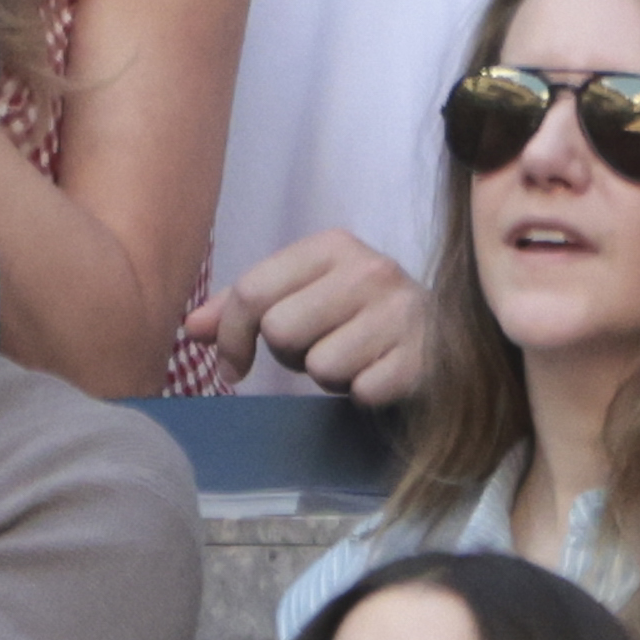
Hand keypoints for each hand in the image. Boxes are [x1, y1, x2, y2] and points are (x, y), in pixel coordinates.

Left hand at [188, 230, 437, 404]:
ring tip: (355, 359)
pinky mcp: (421, 358)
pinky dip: (363, 392)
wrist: (448, 335)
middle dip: (291, 354)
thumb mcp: (304, 294)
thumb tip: (191, 329)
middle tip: (319, 348)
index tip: (232, 366)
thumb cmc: (360, 315)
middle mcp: (371, 269)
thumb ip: (246, 306)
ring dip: (330, 377)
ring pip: (320, 366)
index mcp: (334, 246)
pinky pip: (360, 391)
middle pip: (282, 330)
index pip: (253, 291)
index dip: (231, 336)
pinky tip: (381, 372)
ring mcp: (401, 312)